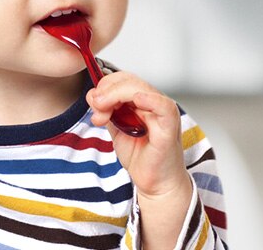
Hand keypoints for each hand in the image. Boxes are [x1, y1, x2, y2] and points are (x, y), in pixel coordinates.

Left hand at [86, 72, 187, 196]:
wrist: (154, 182)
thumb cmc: (140, 156)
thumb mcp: (115, 129)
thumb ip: (105, 112)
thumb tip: (93, 95)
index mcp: (142, 100)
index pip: (123, 79)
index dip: (105, 86)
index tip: (93, 101)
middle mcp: (153, 102)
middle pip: (129, 81)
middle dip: (107, 91)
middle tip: (96, 107)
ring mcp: (162, 112)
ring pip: (141, 89)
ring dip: (117, 95)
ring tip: (104, 112)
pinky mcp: (169, 126)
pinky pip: (163, 107)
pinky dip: (150, 100)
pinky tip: (137, 100)